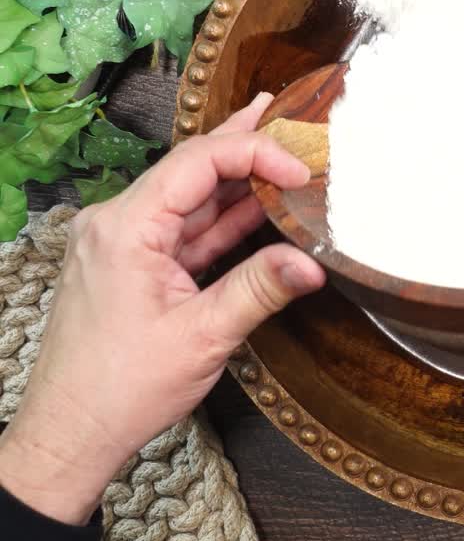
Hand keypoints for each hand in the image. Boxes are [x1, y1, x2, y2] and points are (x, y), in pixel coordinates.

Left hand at [0, 93, 324, 525]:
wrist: (73, 431)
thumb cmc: (122, 387)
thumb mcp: (204, 336)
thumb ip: (260, 290)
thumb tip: (314, 263)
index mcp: (127, 229)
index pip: (198, 163)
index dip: (255, 153)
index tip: (301, 168)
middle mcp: (117, 224)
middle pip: (190, 168)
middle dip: (240, 141)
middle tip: (281, 109)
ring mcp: (123, 244)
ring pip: (189, 197)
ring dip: (236, 179)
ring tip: (278, 148)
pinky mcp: (133, 266)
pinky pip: (184, 230)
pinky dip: (222, 217)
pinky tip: (256, 203)